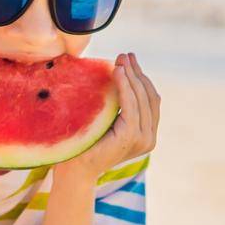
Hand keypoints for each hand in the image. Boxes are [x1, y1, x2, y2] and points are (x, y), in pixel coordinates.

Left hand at [54, 53, 159, 182]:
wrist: (73, 169)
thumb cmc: (84, 144)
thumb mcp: (105, 120)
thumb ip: (117, 106)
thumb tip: (117, 72)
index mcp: (146, 134)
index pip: (151, 100)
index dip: (142, 78)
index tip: (129, 60)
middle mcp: (149, 138)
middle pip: (149, 96)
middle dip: (138, 73)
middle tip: (125, 55)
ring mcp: (142, 139)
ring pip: (142, 98)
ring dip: (132, 76)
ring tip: (121, 60)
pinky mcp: (131, 137)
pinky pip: (131, 106)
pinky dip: (126, 86)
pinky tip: (117, 72)